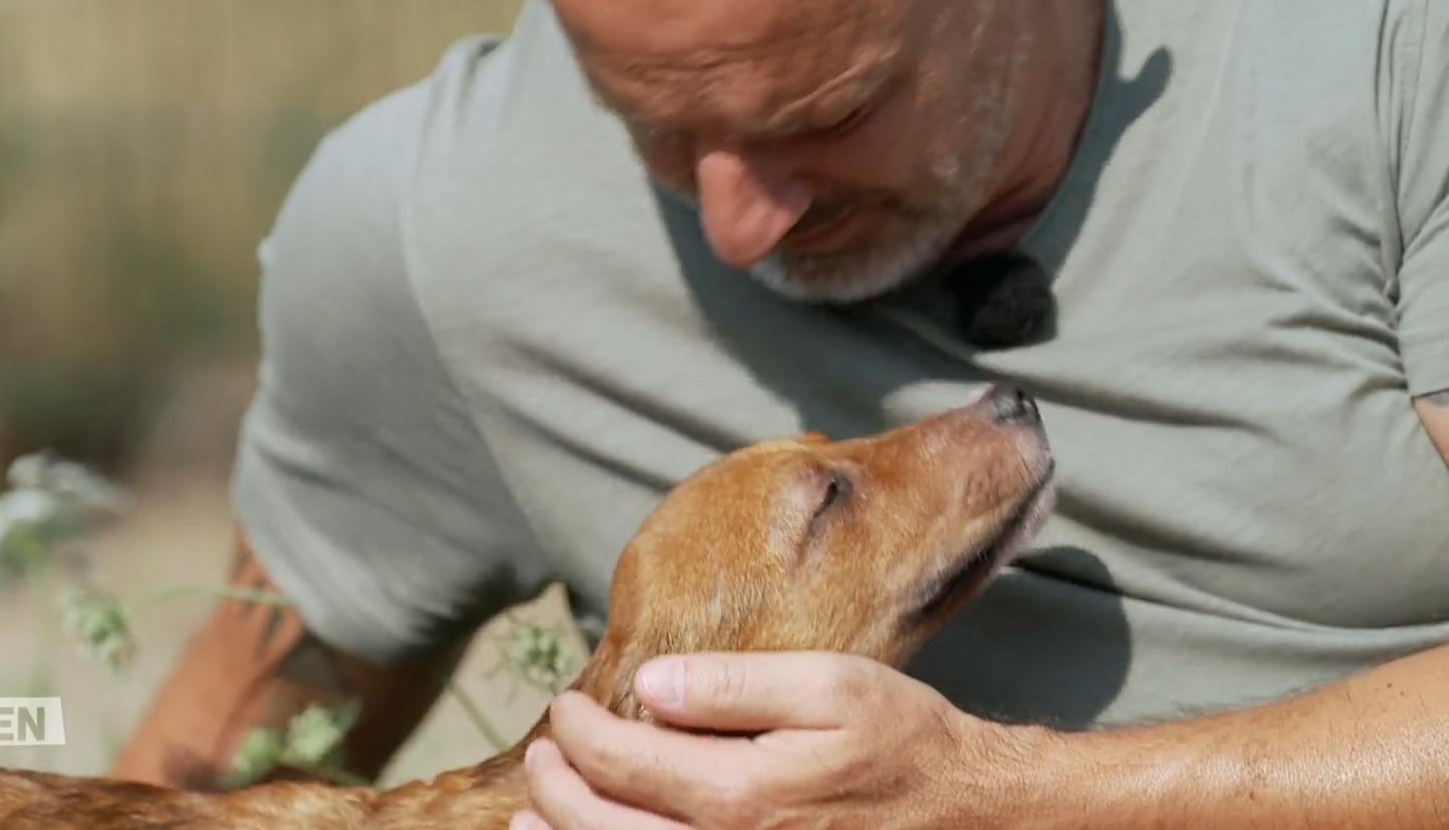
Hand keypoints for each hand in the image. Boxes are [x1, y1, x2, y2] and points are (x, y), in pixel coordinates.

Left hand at [512, 651, 1045, 829]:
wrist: (966, 816)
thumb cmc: (901, 743)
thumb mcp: (828, 686)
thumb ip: (734, 684)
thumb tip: (650, 684)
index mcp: (741, 794)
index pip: (619, 760)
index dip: (577, 729)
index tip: (567, 703)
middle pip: (602, 828)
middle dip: (556, 787)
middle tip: (544, 752)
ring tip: (533, 814)